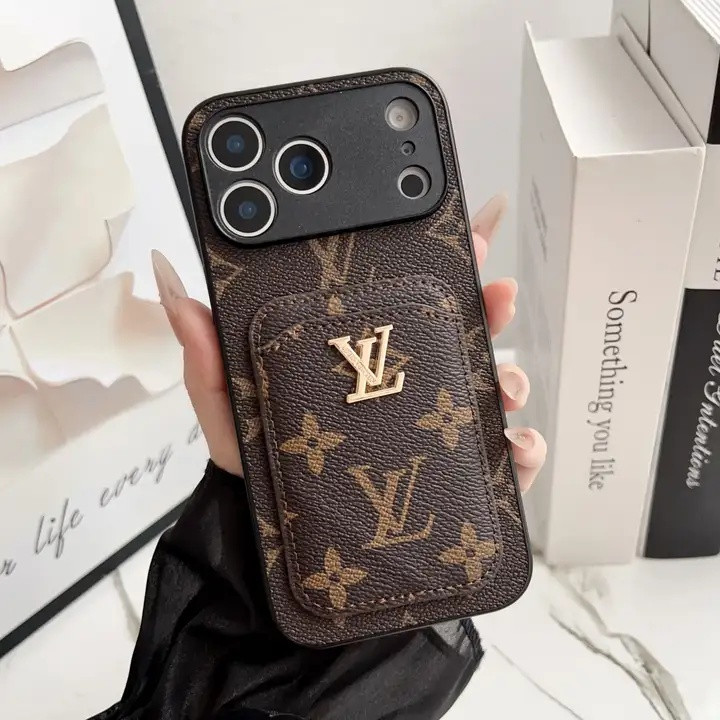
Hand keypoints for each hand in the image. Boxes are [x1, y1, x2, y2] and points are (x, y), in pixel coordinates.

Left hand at [152, 194, 546, 491]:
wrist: (271, 547)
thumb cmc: (256, 469)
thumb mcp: (227, 408)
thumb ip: (206, 355)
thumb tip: (177, 289)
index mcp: (360, 362)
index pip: (404, 305)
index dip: (437, 266)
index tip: (465, 237)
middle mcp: (403, 389)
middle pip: (461, 336)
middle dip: (490, 309)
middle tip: (499, 294)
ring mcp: (434, 433)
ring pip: (491, 391)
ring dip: (512, 378)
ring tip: (506, 383)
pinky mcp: (454, 482)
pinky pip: (501, 461)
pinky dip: (521, 451)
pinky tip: (517, 447)